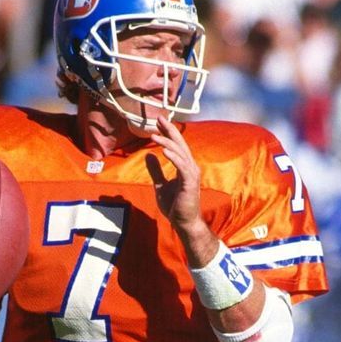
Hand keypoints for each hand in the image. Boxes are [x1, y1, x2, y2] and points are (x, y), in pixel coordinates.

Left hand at [146, 116, 201, 231]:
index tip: (158, 122)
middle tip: (159, 118)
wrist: (184, 223)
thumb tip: (149, 154)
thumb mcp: (160, 185)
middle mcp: (190, 167)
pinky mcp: (190, 183)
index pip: (176, 145)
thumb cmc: (175, 206)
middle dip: (169, 130)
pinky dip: (173, 157)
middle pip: (179, 144)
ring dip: (167, 142)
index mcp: (184, 167)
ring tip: (153, 134)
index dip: (168, 132)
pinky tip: (163, 150)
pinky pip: (181, 166)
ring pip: (180, 153)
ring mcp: (191, 174)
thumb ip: (156, 170)